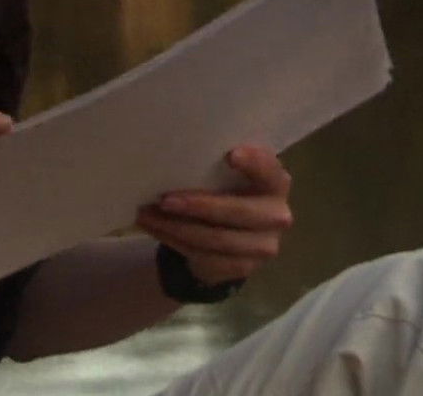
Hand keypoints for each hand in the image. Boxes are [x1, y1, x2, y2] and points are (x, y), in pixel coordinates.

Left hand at [135, 145, 293, 286]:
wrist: (233, 239)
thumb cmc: (227, 192)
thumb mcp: (228, 177)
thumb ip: (217, 167)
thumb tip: (174, 155)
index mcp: (275, 183)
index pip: (270, 171)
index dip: (254, 163)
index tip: (230, 155)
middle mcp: (276, 215)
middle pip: (237, 211)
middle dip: (198, 205)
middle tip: (164, 199)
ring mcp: (262, 246)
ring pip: (215, 238)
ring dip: (175, 226)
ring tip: (146, 214)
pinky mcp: (242, 267)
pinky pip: (203, 256)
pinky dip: (173, 240)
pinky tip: (154, 228)